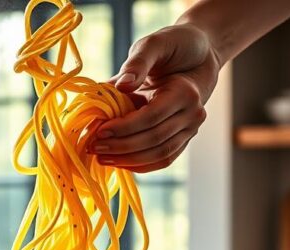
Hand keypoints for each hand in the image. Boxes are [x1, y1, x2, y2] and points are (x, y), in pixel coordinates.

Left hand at [89, 24, 221, 172]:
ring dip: (128, 160)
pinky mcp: (183, 138)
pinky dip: (140, 165)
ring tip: (100, 157)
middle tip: (92, 147)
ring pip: (159, 154)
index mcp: (186, 92)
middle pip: (155, 139)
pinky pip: (163, 159)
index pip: (152, 117)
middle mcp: (193, 114)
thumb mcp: (154, 44)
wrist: (196, 55)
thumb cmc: (172, 46)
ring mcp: (190, 129)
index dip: (124, 127)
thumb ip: (138, 63)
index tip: (99, 131)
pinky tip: (116, 162)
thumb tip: (121, 86)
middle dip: (121, 146)